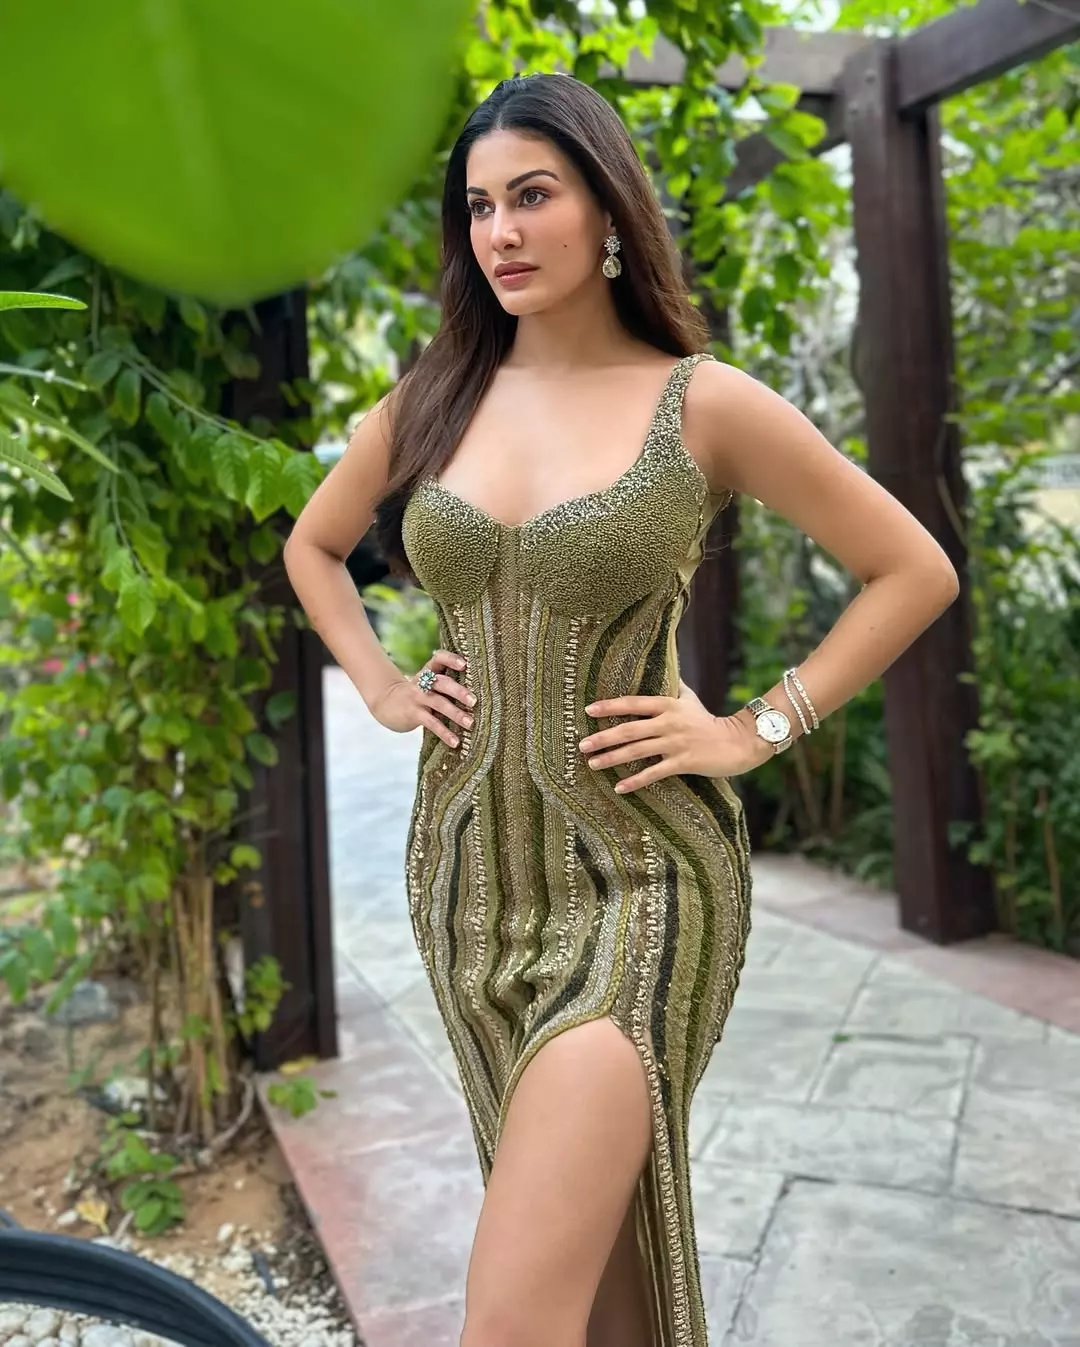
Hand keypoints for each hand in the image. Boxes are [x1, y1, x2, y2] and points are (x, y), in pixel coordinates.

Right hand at [369, 649, 475, 747]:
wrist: (386, 703)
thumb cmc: (416, 694)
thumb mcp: (427, 683)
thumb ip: (446, 683)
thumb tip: (477, 694)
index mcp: (429, 671)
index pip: (439, 659)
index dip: (451, 659)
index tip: (464, 664)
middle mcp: (423, 683)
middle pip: (442, 683)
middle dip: (458, 691)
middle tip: (474, 700)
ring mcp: (417, 698)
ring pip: (438, 703)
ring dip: (455, 713)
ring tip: (470, 723)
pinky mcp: (413, 714)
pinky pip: (432, 723)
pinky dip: (444, 733)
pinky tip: (455, 742)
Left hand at [579, 679, 771, 793]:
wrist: (738, 741)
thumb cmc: (709, 720)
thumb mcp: (691, 699)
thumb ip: (674, 687)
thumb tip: (664, 668)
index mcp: (668, 705)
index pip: (633, 703)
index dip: (610, 706)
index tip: (588, 711)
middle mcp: (669, 723)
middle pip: (629, 729)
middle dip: (603, 738)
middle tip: (582, 745)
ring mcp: (675, 743)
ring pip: (637, 751)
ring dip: (612, 758)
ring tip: (593, 764)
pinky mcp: (683, 762)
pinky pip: (654, 773)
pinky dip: (635, 781)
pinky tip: (619, 787)